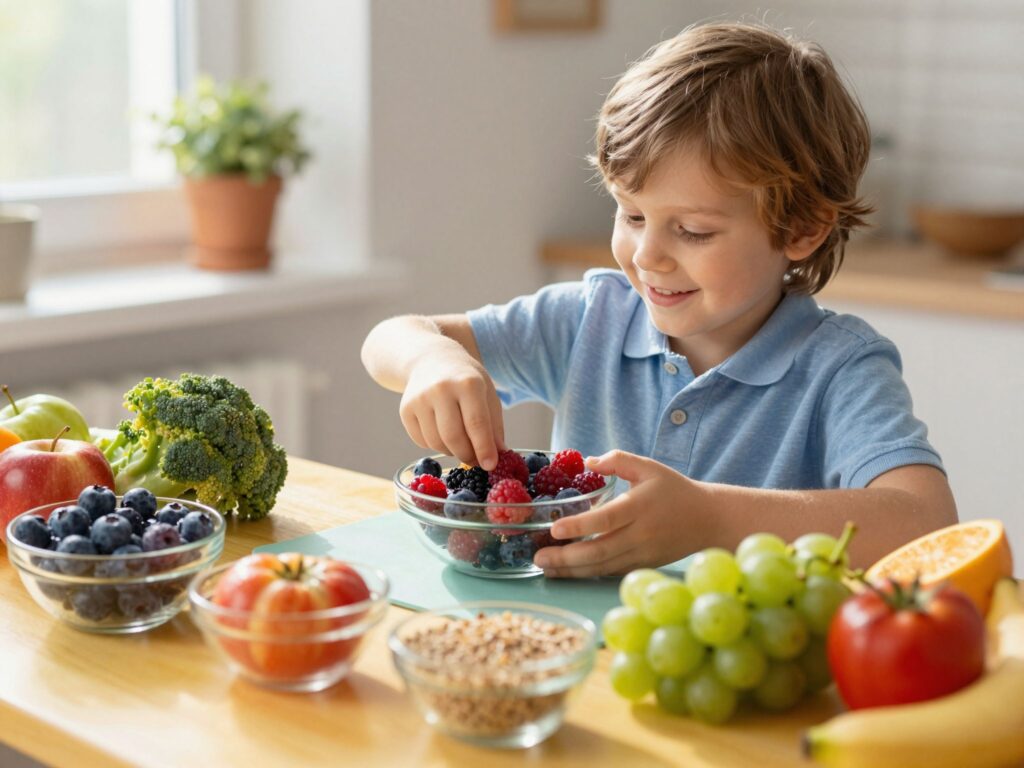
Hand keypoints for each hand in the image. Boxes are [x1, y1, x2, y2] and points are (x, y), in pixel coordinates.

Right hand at [399, 349, 505, 469]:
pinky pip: (422, 441)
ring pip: (437, 443)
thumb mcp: (487, 393)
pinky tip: (444, 434)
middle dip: (468, 455)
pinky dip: (437, 445)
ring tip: (462, 445)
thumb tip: (499, 456)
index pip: (476, 423)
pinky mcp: (405, 410)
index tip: (491, 466)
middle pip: (453, 437)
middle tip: (477, 461)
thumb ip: (494, 425)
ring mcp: (419, 399)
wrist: (430, 358)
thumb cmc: (465, 378)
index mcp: (467, 383)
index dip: (484, 448)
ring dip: (453, 452)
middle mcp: (440, 389)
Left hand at [533, 450, 706, 577]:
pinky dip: (587, 574)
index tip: (555, 529)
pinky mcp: (643, 566)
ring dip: (572, 570)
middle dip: (566, 557)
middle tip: (538, 556)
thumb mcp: (648, 467)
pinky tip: (567, 572)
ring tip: (545, 568)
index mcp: (640, 506)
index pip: (607, 519)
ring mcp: (643, 554)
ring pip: (603, 567)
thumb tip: (587, 462)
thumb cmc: (674, 489)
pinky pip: (611, 573)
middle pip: (600, 551)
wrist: (708, 520)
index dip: (580, 526)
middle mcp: (641, 534)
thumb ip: (618, 459)